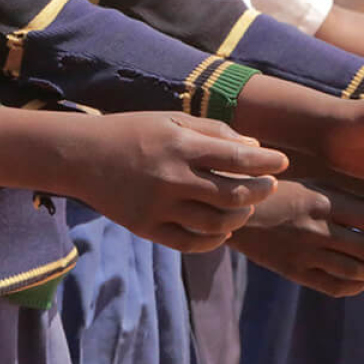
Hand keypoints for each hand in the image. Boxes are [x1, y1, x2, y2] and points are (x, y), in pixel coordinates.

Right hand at [62, 113, 285, 252]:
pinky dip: (215, 239)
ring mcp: (158, 207)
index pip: (237, 158)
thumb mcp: (171, 120)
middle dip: (259, 191)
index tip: (282, 162)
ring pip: (217, 223)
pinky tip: (223, 227)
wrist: (81, 156)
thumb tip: (255, 147)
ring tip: (245, 206)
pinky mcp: (147, 229)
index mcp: (179, 146)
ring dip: (240, 216)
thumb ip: (213, 131)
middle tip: (269, 186)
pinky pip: (192, 243)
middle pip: (233, 195)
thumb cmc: (133, 132)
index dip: (266, 162)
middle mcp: (171, 178)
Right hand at [227, 182, 363, 296]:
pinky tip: (363, 280)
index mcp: (322, 201)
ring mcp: (304, 252)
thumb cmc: (282, 194)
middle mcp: (315, 227)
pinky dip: (356, 285)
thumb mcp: (314, 185)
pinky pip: (334, 285)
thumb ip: (351, 200)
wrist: (236, 213)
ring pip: (355, 270)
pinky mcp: (293, 271)